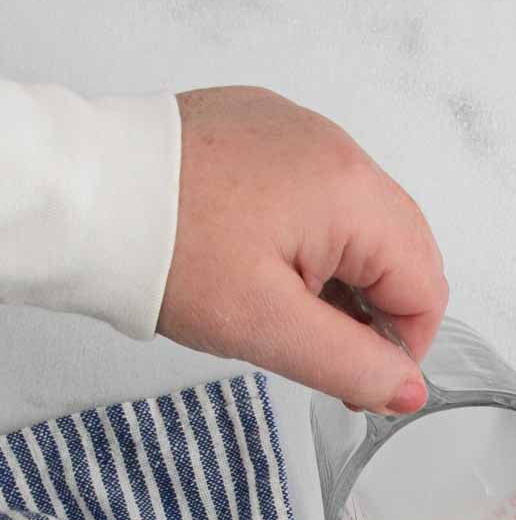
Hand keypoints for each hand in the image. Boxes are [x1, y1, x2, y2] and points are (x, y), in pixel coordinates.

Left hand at [159, 87, 447, 412]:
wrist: (87, 195)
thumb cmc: (169, 254)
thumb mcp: (268, 327)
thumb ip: (352, 364)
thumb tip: (409, 390)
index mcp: (350, 191)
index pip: (425, 285)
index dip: (402, 346)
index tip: (356, 380)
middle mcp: (336, 147)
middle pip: (402, 248)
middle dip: (377, 309)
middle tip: (323, 352)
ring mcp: (300, 131)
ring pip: (361, 221)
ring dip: (342, 275)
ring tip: (283, 306)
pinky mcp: (264, 128)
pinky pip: (317, 191)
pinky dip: (308, 236)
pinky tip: (263, 262)